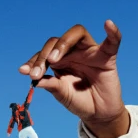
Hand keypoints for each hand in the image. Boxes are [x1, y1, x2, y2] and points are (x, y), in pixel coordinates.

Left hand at [19, 20, 129, 137]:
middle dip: (45, 54)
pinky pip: (113, 42)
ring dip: (63, 43)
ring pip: (77, 33)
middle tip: (38, 72)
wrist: (97, 113)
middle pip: (58, 41)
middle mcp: (73, 53)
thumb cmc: (79, 101)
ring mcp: (90, 52)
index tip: (24, 71)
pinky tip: (108, 24)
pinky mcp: (107, 57)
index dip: (34, 61)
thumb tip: (34, 79)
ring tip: (54, 59)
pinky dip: (113, 32)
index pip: (45, 53)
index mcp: (60, 61)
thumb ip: (50, 85)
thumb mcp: (61, 94)